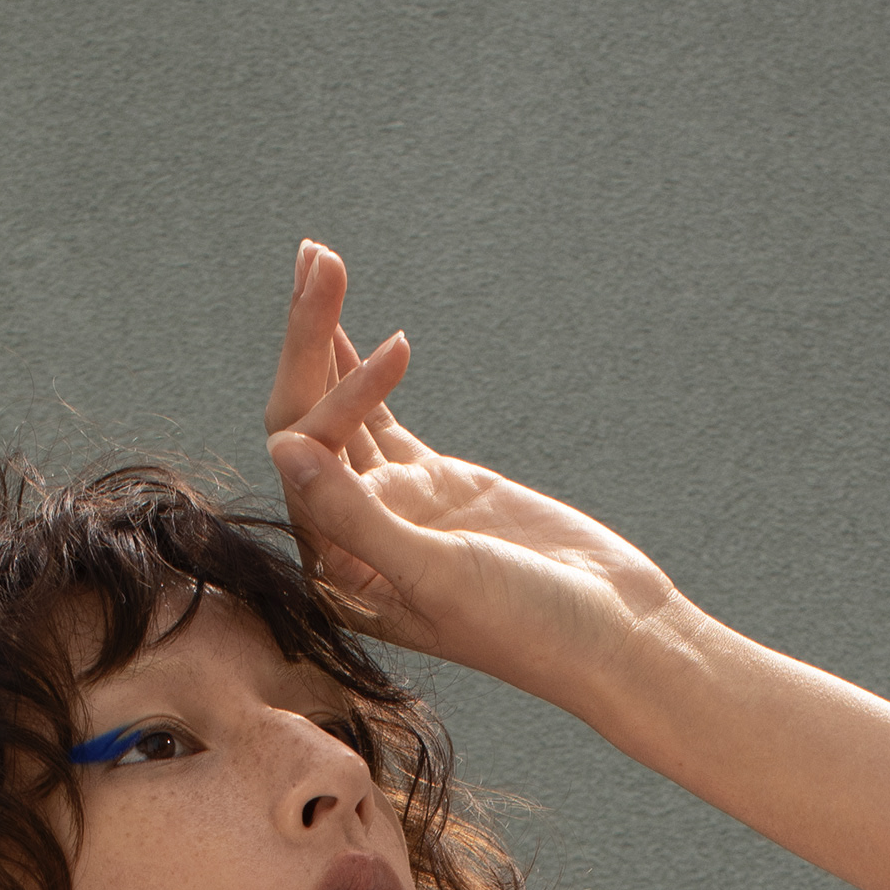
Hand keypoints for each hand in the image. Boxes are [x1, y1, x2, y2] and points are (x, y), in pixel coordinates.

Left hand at [263, 239, 678, 715]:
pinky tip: (343, 318)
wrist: (605, 633)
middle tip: (317, 256)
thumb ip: (358, 518)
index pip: (305, 468)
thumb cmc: (525, 627)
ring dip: (328, 338)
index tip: (373, 343)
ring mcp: (391, 507)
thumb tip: (284, 449)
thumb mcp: (437, 574)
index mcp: (338, 577)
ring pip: (341, 410)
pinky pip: (378, 416)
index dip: (323, 399)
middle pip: (309, 424)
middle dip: (309, 342)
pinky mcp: (430, 484)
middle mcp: (350, 542)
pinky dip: (361, 366)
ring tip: (320, 257)